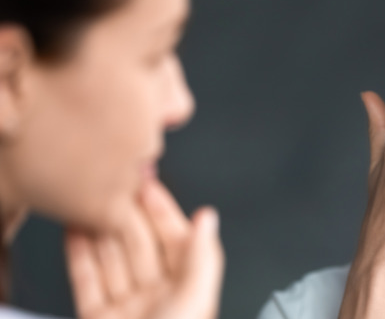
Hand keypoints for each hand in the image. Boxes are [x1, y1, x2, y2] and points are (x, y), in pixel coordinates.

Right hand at [65, 180, 223, 318]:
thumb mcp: (194, 297)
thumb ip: (201, 256)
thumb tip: (209, 216)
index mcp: (187, 288)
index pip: (175, 237)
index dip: (161, 208)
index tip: (147, 181)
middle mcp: (158, 295)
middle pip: (139, 244)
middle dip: (125, 213)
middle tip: (111, 184)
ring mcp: (127, 307)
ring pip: (111, 259)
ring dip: (99, 229)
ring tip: (88, 200)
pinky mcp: (97, 317)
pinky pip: (86, 281)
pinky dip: (77, 255)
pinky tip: (73, 230)